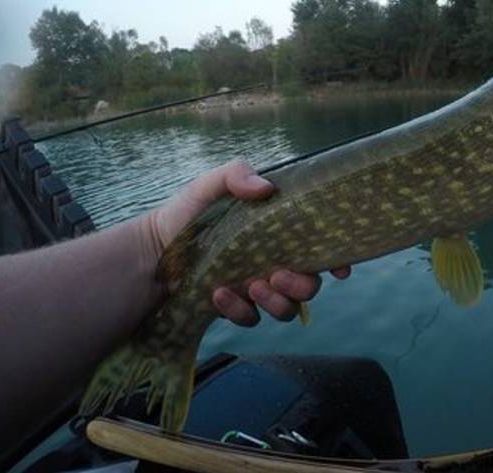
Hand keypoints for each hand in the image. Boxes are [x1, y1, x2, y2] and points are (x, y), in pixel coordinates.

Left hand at [142, 160, 349, 325]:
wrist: (152, 252)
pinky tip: (218, 293)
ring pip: (287, 308)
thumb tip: (266, 188)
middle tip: (279, 275)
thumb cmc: (186, 215)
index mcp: (279, 234)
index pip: (320, 249)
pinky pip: (251, 318)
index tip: (340, 267)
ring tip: (253, 286)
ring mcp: (256, 289)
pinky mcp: (236, 308)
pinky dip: (239, 309)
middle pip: (310, 285)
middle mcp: (274, 263)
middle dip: (302, 286)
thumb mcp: (209, 186)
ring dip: (276, 301)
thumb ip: (236, 175)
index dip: (337, 260)